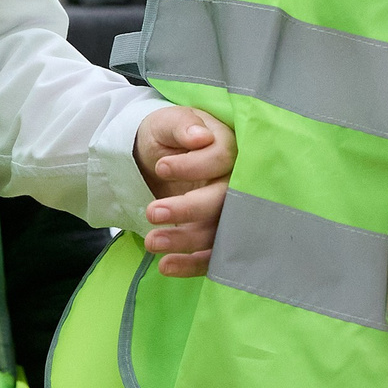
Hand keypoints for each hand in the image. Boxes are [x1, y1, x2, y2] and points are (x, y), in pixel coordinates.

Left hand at [134, 105, 233, 276]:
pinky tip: (166, 266)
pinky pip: (213, 256)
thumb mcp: (168, 121)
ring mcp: (229, 210)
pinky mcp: (217, 234)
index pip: (223, 158)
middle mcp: (236, 180)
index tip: (160, 167)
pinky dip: (192, 265)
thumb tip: (200, 137)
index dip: (194, 166)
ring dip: (185, 240)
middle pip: (225, 199)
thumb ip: (182, 126)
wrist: (159, 156)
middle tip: (152, 212)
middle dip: (189, 209)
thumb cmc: (168, 134)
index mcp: (229, 146)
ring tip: (151, 242)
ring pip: (218, 230)